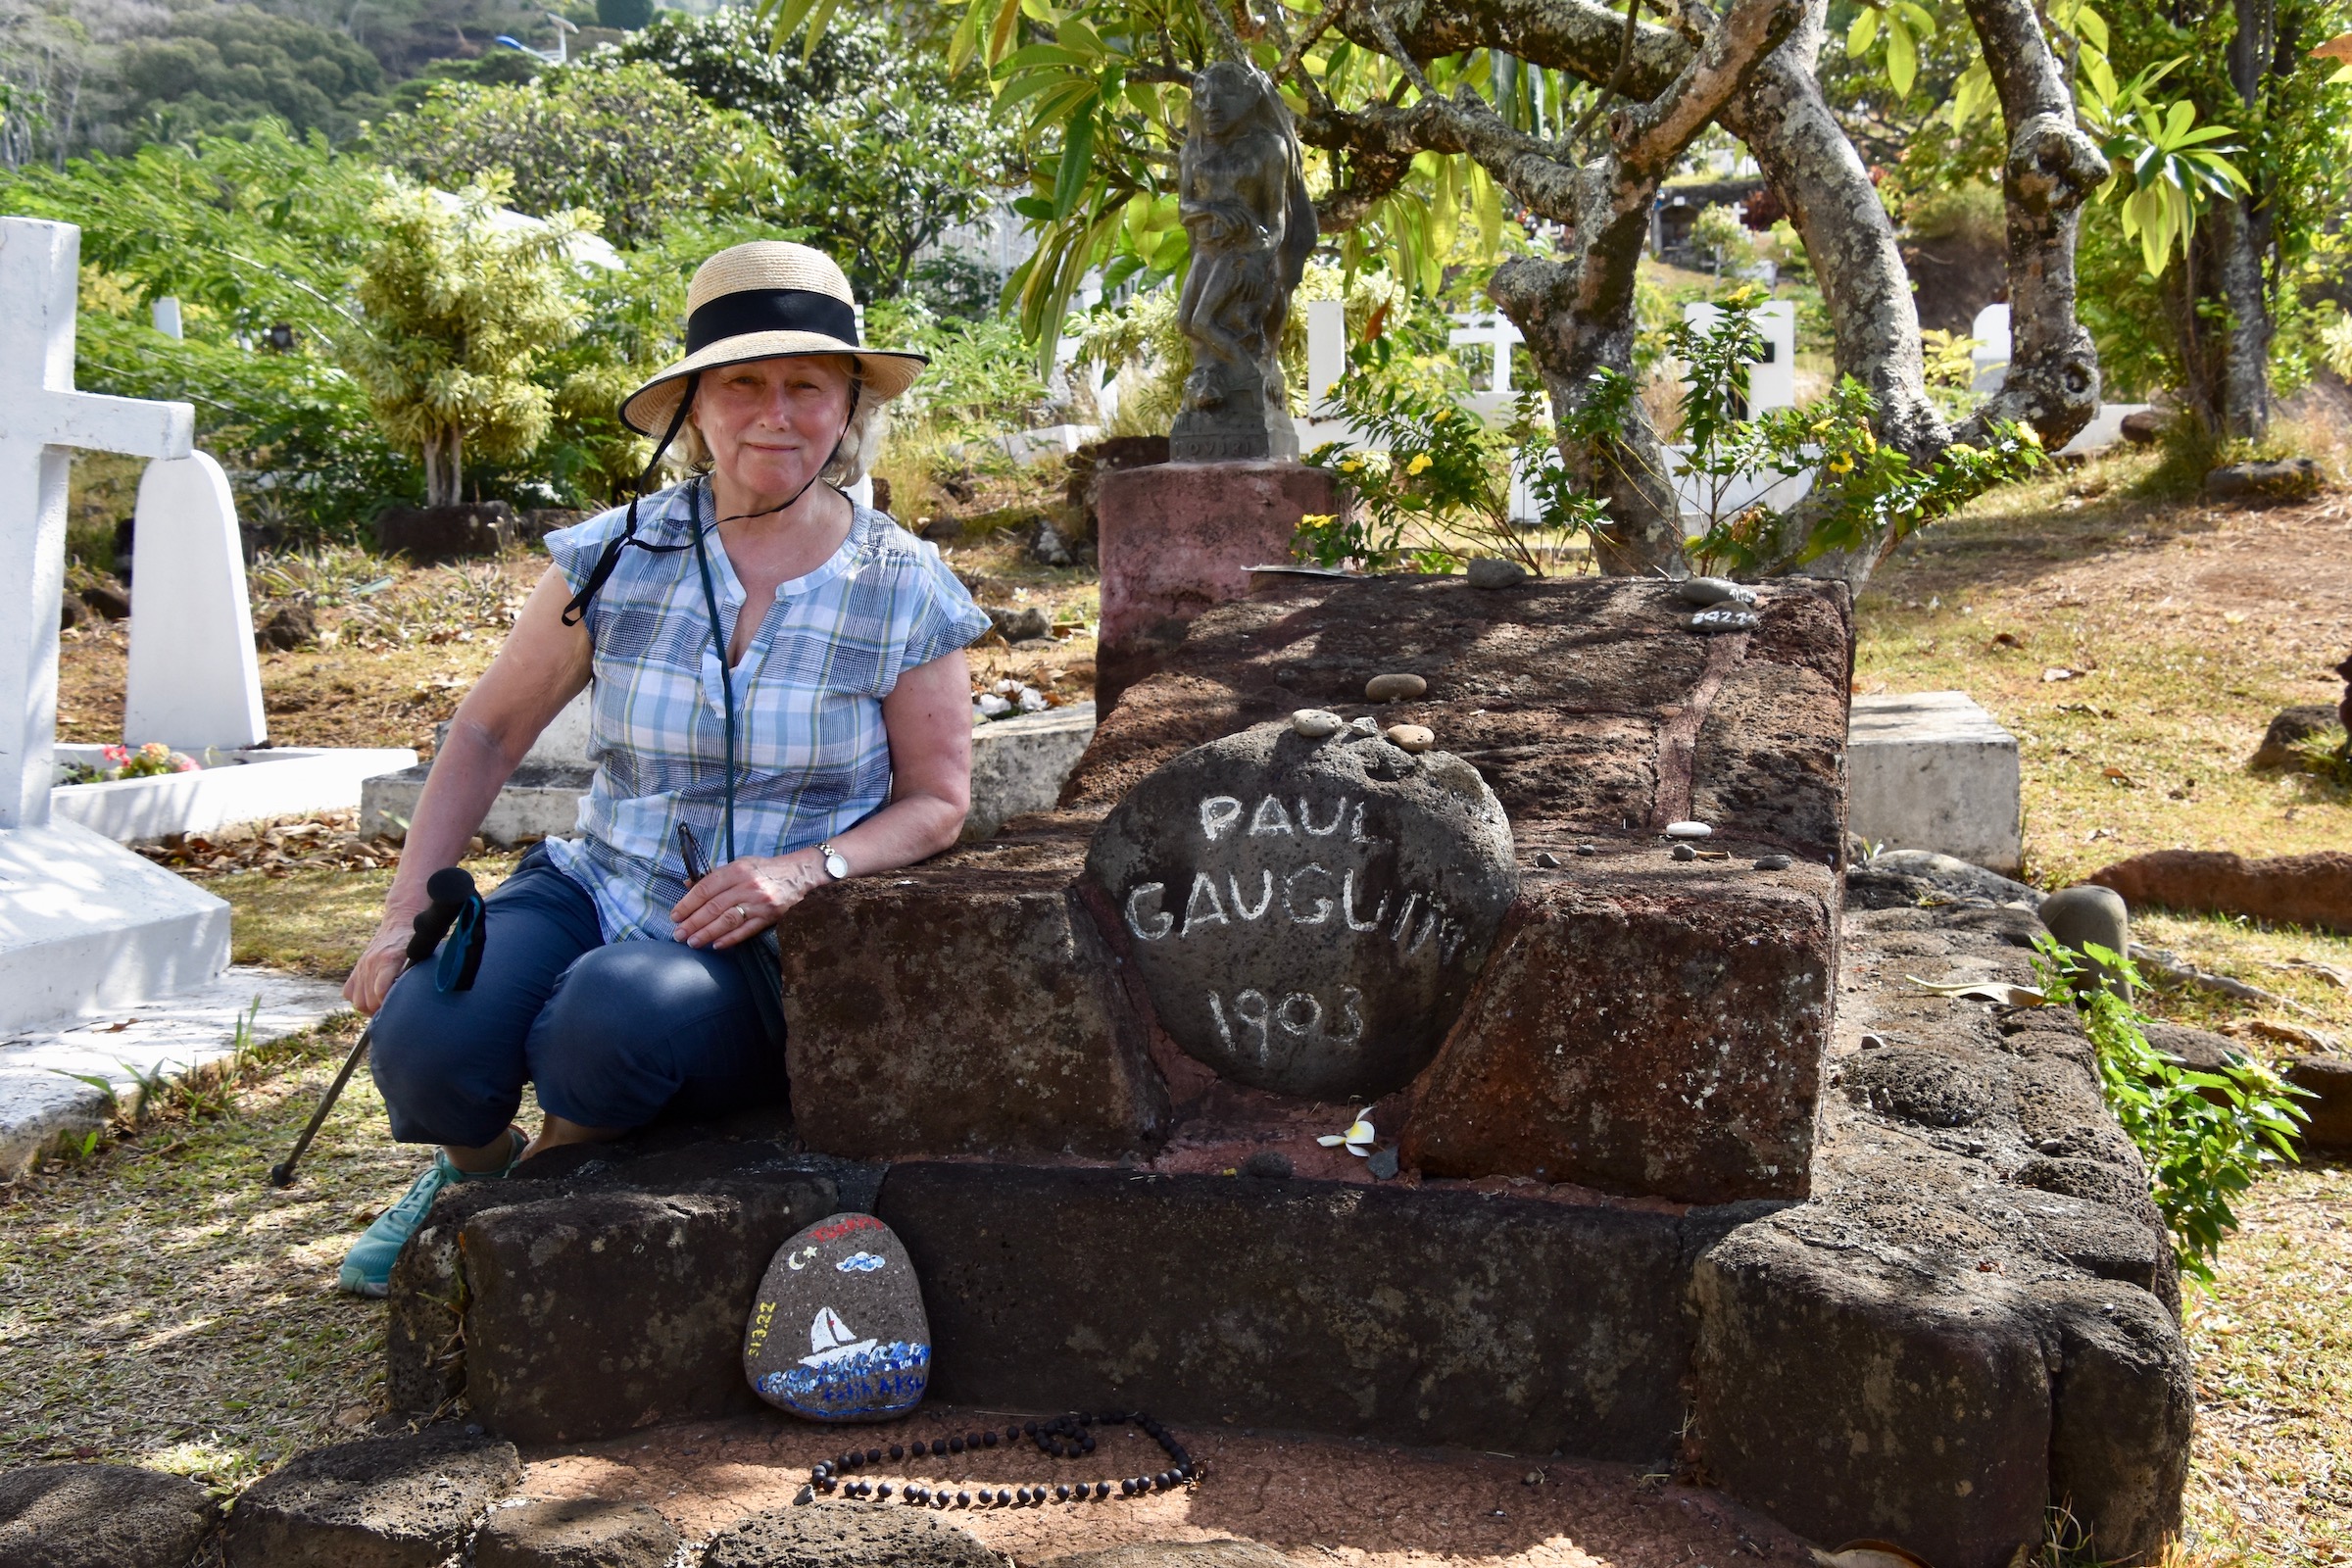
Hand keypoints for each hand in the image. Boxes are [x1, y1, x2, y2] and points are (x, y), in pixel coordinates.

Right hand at [344, 914, 420, 1014]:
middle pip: (368, 1001)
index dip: (389, 1004)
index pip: (381, 991)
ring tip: (385, 1008)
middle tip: (396, 1011)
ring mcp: (361, 967)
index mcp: (388, 960)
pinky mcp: (356, 969)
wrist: (399, 923)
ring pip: (357, 1001)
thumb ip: (417, 972)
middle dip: (382, 1010)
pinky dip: (358, 999)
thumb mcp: (420, 954)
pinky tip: (372, 998)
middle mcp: (371, 964)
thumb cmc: (414, 941)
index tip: (400, 1008)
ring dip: (370, 1008)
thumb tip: (419, 994)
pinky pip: (348, 993)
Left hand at [671, 849, 828, 948]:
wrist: (800, 874)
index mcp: (737, 870)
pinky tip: (717, 945)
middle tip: (678, 934)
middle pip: (714, 907)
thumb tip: (688, 885)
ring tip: (692, 942)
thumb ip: (715, 876)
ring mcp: (759, 902)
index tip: (675, 916)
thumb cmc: (765, 870)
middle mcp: (747, 885)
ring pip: (728, 920)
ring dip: (707, 933)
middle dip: (693, 922)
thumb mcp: (740, 865)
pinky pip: (746, 930)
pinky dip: (730, 938)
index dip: (688, 903)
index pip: (706, 888)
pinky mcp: (769, 916)